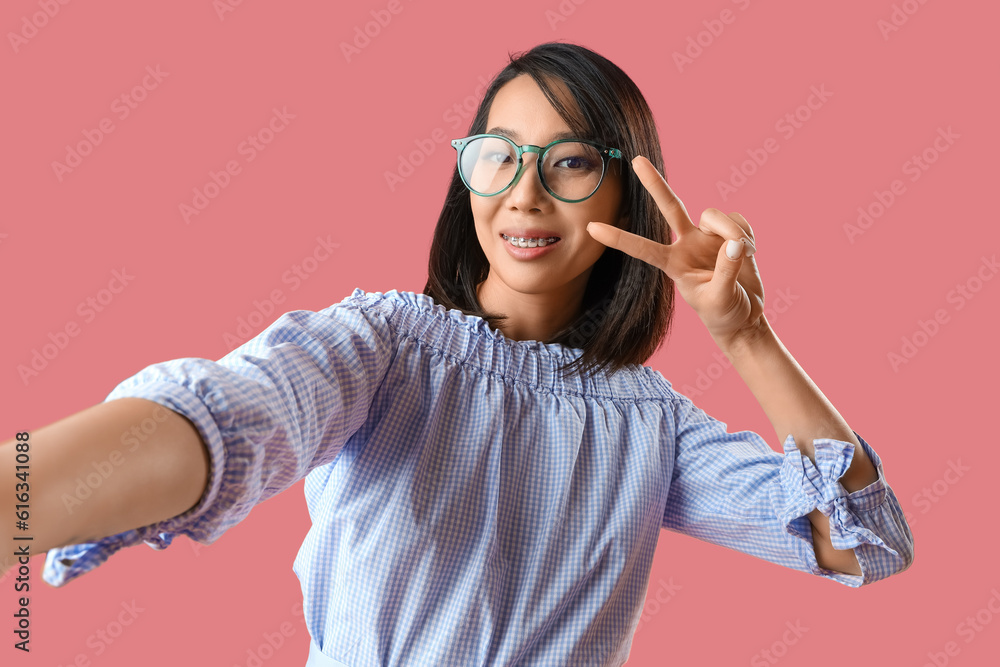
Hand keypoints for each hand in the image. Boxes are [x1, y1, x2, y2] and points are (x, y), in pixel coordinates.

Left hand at [588, 156, 765, 349]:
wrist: (745, 315)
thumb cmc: (724, 313)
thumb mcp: (721, 300)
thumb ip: (726, 271)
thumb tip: (735, 243)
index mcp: (674, 264)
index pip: (643, 249)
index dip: (619, 239)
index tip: (591, 228)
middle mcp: (686, 244)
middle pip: (669, 207)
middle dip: (654, 183)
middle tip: (636, 159)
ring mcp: (707, 236)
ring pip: (714, 215)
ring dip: (732, 232)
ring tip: (745, 255)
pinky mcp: (730, 232)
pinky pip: (738, 221)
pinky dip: (748, 235)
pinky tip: (750, 253)